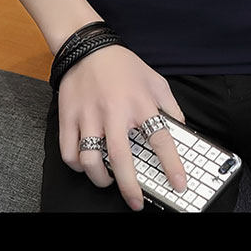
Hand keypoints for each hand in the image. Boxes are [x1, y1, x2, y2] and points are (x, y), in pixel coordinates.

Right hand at [57, 44, 187, 210]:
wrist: (88, 47)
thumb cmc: (123, 66)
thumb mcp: (155, 80)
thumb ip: (170, 106)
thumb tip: (181, 130)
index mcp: (140, 102)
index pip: (160, 139)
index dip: (171, 164)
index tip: (179, 184)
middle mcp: (115, 112)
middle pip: (122, 159)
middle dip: (130, 188)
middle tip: (135, 202)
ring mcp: (89, 116)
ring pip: (90, 161)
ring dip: (100, 179)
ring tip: (108, 180)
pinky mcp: (69, 117)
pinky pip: (69, 153)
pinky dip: (77, 166)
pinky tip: (86, 164)